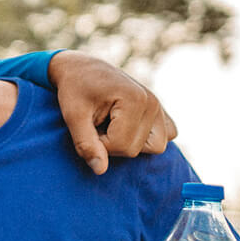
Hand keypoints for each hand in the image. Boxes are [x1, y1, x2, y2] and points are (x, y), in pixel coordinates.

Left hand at [50, 51, 177, 174]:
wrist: (81, 69)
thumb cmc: (75, 90)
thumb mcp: (73, 116)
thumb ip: (86, 144)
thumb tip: (100, 170)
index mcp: (135, 99)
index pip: (122, 146)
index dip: (99, 144)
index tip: (88, 126)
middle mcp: (153, 102)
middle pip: (136, 149)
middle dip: (111, 144)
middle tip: (97, 124)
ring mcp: (159, 107)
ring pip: (155, 147)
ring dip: (129, 143)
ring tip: (111, 126)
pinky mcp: (161, 112)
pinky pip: (166, 136)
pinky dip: (147, 137)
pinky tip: (127, 126)